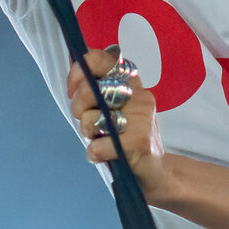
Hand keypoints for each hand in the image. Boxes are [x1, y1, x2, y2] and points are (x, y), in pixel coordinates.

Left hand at [67, 47, 165, 198]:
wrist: (155, 171)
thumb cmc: (127, 137)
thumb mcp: (110, 106)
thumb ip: (94, 84)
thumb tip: (72, 57)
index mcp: (131, 82)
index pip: (103, 59)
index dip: (81, 71)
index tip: (73, 88)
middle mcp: (139, 95)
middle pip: (91, 89)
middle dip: (78, 107)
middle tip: (85, 119)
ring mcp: (142, 117)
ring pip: (93, 119)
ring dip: (89, 133)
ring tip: (101, 139)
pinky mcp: (139, 141)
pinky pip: (98, 146)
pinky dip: (95, 153)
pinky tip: (104, 155)